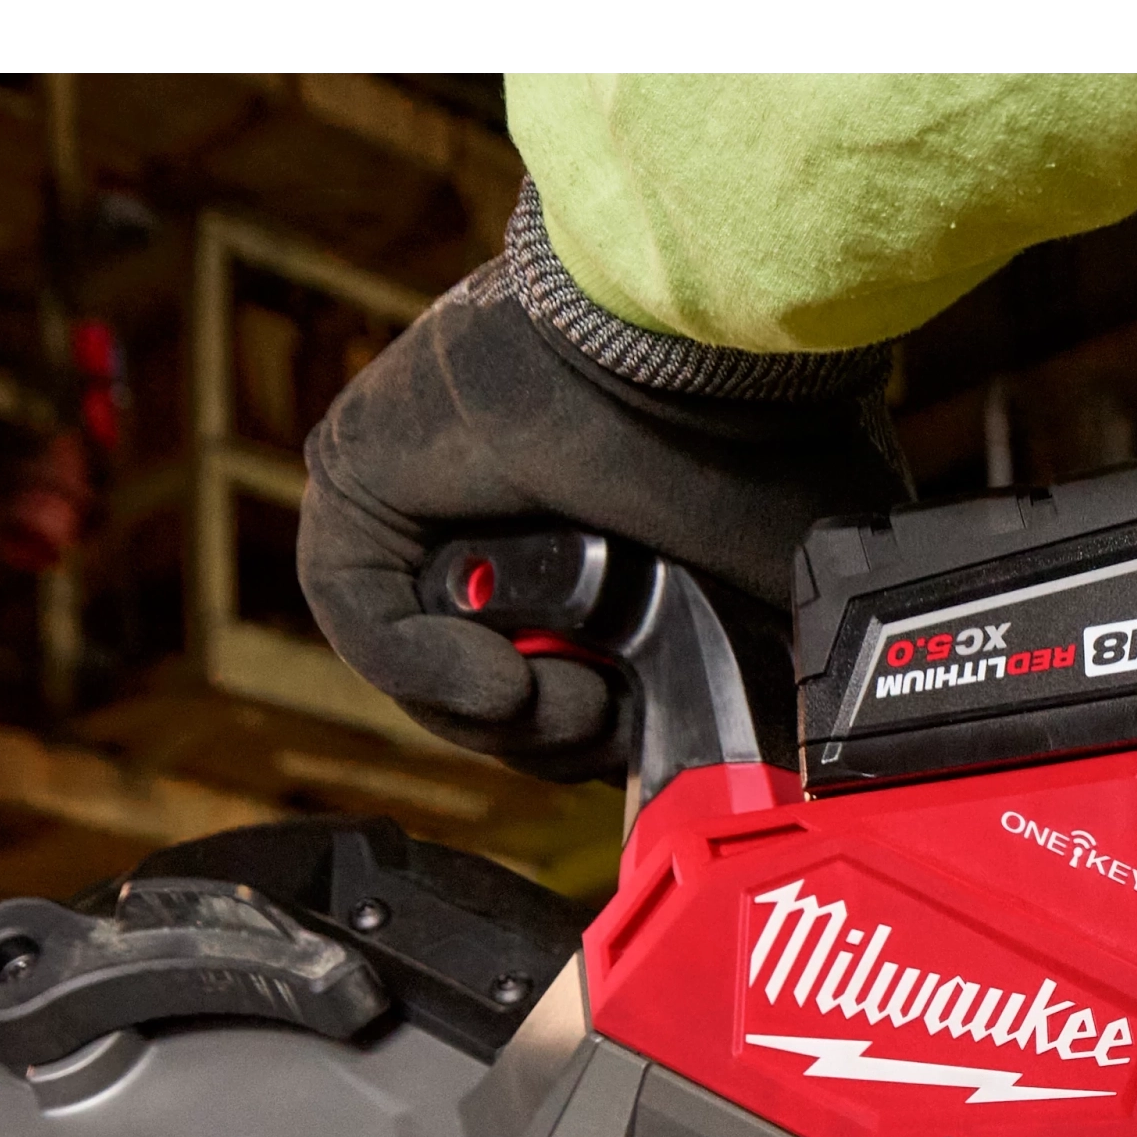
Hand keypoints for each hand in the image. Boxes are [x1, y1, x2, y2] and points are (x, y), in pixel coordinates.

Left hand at [298, 186, 903, 777]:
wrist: (699, 361)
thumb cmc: (762, 443)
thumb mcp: (777, 603)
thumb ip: (767, 689)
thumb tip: (772, 775)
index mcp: (600, 523)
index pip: (567, 674)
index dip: (603, 737)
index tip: (649, 750)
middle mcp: (509, 506)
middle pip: (496, 691)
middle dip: (555, 739)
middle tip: (612, 724)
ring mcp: (427, 490)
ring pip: (435, 672)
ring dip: (510, 720)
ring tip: (576, 694)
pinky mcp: (359, 477)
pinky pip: (366, 624)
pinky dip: (434, 674)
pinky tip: (506, 677)